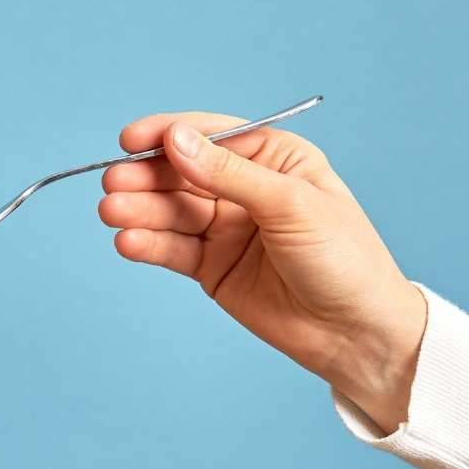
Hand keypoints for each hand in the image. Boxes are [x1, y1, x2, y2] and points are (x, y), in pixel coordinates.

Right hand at [98, 113, 427, 432]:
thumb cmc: (344, 259)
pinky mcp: (212, 267)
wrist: (356, 334)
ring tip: (112, 213)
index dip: (169, 135)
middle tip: (113, 184)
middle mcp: (245, 188)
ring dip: (139, 210)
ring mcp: (226, 228)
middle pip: (182, 173)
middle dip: (146, 177)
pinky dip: (148, 244)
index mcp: (274, 158)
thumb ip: (229, 175)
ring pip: (171, 211)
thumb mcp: (291, 206)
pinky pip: (172, 249)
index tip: (130, 140)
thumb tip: (176, 142)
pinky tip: (127, 242)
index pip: (211, 136)